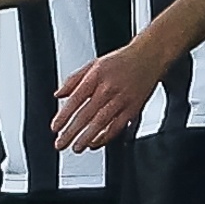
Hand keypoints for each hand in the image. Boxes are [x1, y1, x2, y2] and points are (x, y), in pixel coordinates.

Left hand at [51, 36, 168, 150]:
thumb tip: (59, 94)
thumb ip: (74, 79)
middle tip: (61, 144)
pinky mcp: (134, 107)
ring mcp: (123, 99)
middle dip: (72, 132)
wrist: (150, 56)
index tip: (55, 128)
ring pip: (102, 122)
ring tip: (77, 147)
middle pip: (86, 114)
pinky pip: (119, 125)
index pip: (75, 100)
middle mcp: (109, 89)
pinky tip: (97, 142)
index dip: (64, 116)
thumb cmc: (121, 61)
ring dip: (88, 137)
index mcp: (96, 77)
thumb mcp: (93, 64)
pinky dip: (107, 136)